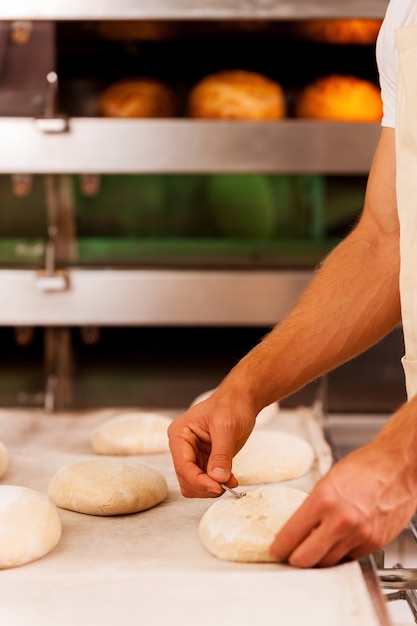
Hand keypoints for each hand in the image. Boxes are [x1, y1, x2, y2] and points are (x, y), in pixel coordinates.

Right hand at [168, 392, 255, 497]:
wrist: (240, 400)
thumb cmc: (230, 405)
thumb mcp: (226, 427)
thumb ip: (221, 454)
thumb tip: (218, 478)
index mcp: (180, 434)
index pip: (183, 466)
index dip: (199, 481)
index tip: (218, 487)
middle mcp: (182, 446)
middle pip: (186, 479)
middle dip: (205, 486)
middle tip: (226, 486)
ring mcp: (193, 454)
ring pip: (194, 484)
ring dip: (211, 488)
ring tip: (230, 482)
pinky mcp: (205, 460)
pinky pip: (206, 480)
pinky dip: (217, 484)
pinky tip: (230, 480)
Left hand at [269, 438, 416, 566]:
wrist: (397, 467)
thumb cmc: (365, 467)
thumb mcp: (328, 480)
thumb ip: (313, 506)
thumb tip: (298, 528)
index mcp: (324, 500)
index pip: (291, 535)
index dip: (279, 548)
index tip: (275, 551)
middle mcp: (341, 520)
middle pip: (306, 559)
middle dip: (295, 560)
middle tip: (290, 556)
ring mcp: (359, 535)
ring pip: (328, 563)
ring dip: (318, 559)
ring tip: (314, 549)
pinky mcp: (374, 543)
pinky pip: (349, 558)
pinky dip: (340, 554)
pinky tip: (338, 542)